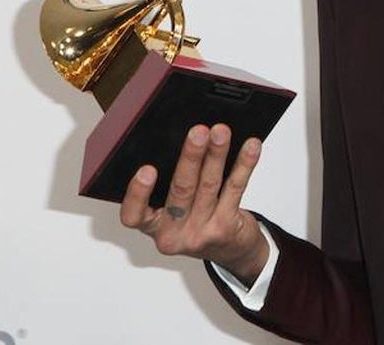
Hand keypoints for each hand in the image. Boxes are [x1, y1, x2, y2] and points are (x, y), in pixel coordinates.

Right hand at [119, 123, 269, 283]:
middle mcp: (173, 233)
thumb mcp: (173, 211)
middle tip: (198, 132)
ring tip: (221, 132)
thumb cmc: (196, 221)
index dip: (137, 194)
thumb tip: (188, 139)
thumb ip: (171, 183)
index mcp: (152, 226)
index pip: (133, 215)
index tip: (147, 169)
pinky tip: (250, 147)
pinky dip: (244, 164)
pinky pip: (235, 188)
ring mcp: (200, 232)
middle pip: (180, 190)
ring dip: (217, 154)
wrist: (230, 250)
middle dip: (191, 157)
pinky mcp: (226, 227)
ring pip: (209, 185)